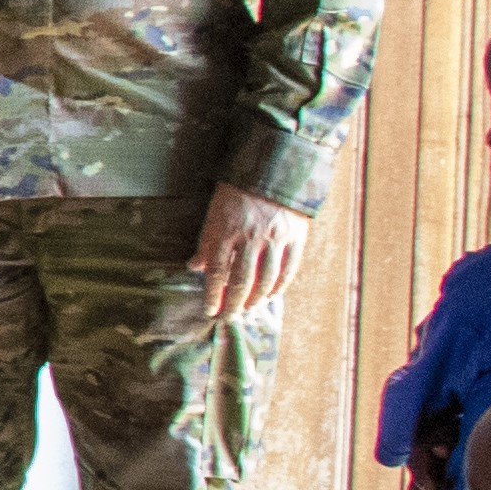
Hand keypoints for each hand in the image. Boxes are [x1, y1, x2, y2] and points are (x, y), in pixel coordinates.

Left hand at [196, 187, 306, 316]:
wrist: (272, 172)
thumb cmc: (237, 194)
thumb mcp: (214, 213)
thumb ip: (207, 242)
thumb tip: (194, 267)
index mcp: (227, 231)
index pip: (217, 270)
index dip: (213, 294)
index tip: (210, 310)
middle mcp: (251, 237)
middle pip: (242, 280)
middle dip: (234, 303)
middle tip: (229, 317)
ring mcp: (276, 238)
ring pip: (266, 278)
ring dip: (256, 298)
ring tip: (248, 309)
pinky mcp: (296, 237)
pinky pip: (289, 269)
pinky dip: (279, 286)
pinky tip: (271, 296)